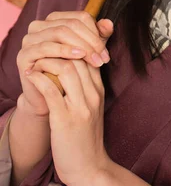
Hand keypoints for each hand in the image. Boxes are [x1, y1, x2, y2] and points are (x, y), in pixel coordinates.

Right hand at [16, 12, 113, 117]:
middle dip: (90, 41)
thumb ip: (98, 36)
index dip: (96, 32)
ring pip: (60, 32)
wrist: (48, 98)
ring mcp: (29, 39)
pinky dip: (64, 50)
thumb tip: (109, 23)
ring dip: (81, 45)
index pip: (80, 17)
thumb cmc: (69, 72)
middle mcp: (39, 26)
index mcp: (54, 20)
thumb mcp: (87, 52)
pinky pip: (46, 47)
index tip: (106, 51)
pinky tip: (78, 56)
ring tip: (94, 59)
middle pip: (71, 24)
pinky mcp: (23, 54)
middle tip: (102, 58)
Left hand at [24, 56, 109, 185]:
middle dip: (60, 48)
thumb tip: (75, 63)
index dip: (74, 44)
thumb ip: (86, 84)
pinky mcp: (65, 119)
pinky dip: (39, 79)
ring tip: (36, 60)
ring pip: (67, 69)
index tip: (56, 43)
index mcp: (99, 89)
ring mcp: (80, 106)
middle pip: (79, 58)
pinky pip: (51, 90)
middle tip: (43, 46)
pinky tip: (31, 76)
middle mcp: (93, 94)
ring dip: (48, 60)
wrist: (89, 167)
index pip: (90, 55)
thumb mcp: (92, 106)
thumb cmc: (87, 136)